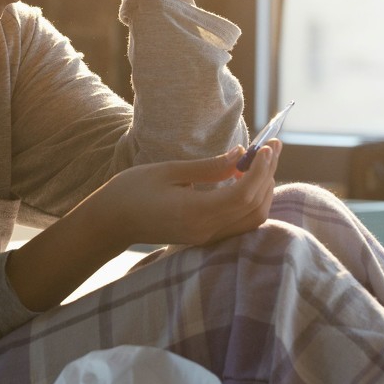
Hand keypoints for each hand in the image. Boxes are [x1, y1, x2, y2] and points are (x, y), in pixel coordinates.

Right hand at [84, 141, 281, 249]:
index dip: (261, 170)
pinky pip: (240, 222)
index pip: (243, 194)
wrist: (110, 223)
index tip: (267, 146)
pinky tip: (245, 178)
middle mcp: (205, 231)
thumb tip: (241, 155)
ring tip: (263, 160)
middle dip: (268, 175)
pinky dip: (251, 200)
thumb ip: (208, 167)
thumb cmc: (131, 191)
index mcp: (194, 213)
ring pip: (252, 218)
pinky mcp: (205, 237)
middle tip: (272, 146)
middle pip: (254, 207)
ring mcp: (206, 238)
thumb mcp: (168, 171)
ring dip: (264, 189)